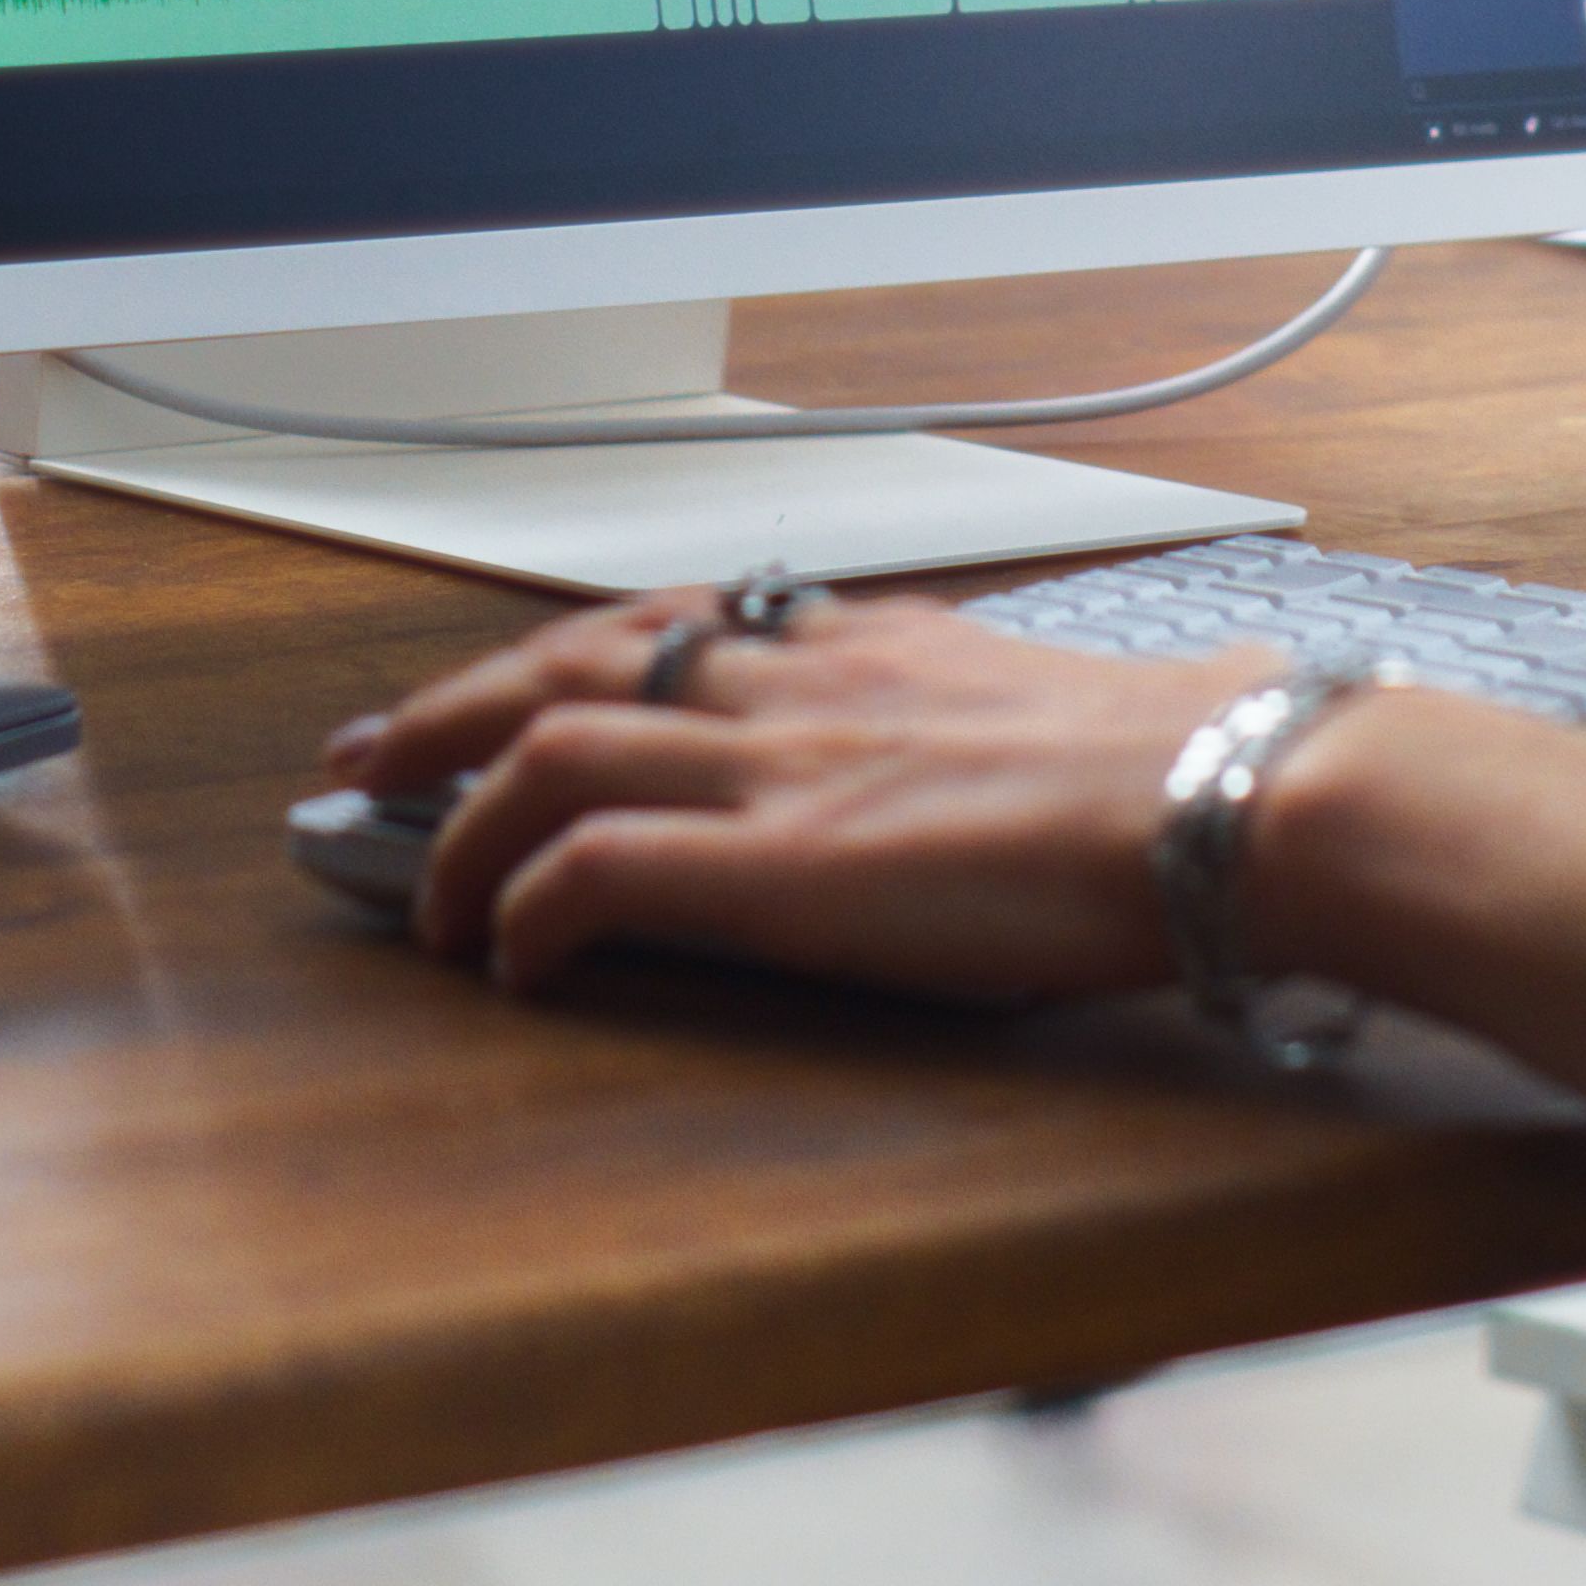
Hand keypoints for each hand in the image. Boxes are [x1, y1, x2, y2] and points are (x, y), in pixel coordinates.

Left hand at [334, 585, 1273, 1001]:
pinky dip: (525, 908)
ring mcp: (780, 768)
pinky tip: (506, 960)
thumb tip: (1089, 714)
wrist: (1218, 797)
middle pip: (573, 660)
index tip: (513, 682)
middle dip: (450, 706)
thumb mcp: (1075, 700)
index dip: (570, 655)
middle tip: (368, 756)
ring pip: (550, 747)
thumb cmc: (1183, 769)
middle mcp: (803, 684)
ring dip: (454, 817)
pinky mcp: (776, 865)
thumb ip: (1019, 704)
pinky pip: (593, 868)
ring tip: (409, 890)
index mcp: (872, 645)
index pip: (679, 624)